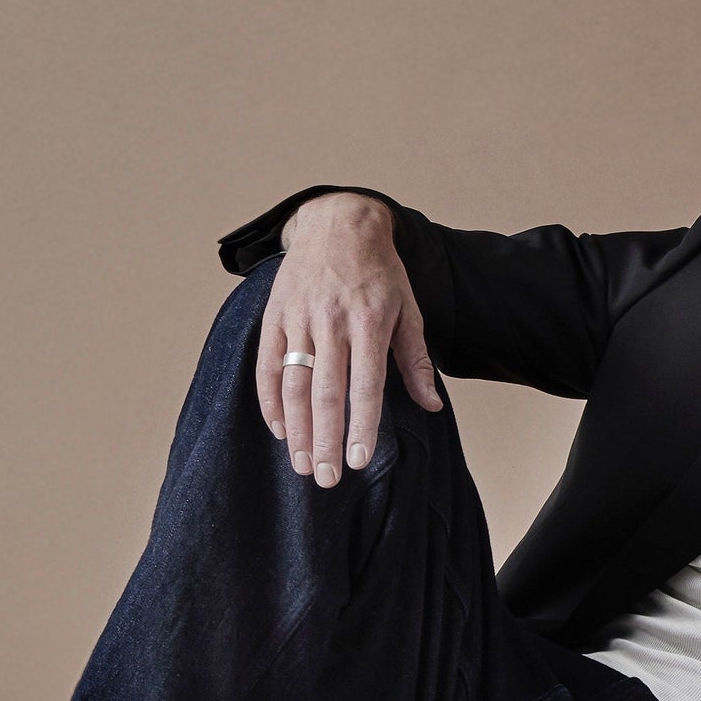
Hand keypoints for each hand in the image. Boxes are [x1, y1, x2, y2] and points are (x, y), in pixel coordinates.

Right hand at [254, 192, 442, 486]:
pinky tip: (280, 429)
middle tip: (326, 478)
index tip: (358, 461)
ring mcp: (299, 319)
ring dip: (297, 430)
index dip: (360, 426)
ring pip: (293, 384)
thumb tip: (432, 405)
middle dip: (325, 441)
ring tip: (303, 463)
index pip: (364, 386)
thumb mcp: (409, 308)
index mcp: (369, 322)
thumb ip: (415, 360)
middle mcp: (331, 322)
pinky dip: (270, 400)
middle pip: (325, 393)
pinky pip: (267, 365)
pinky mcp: (275, 316)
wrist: (338, 222)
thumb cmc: (380, 271)